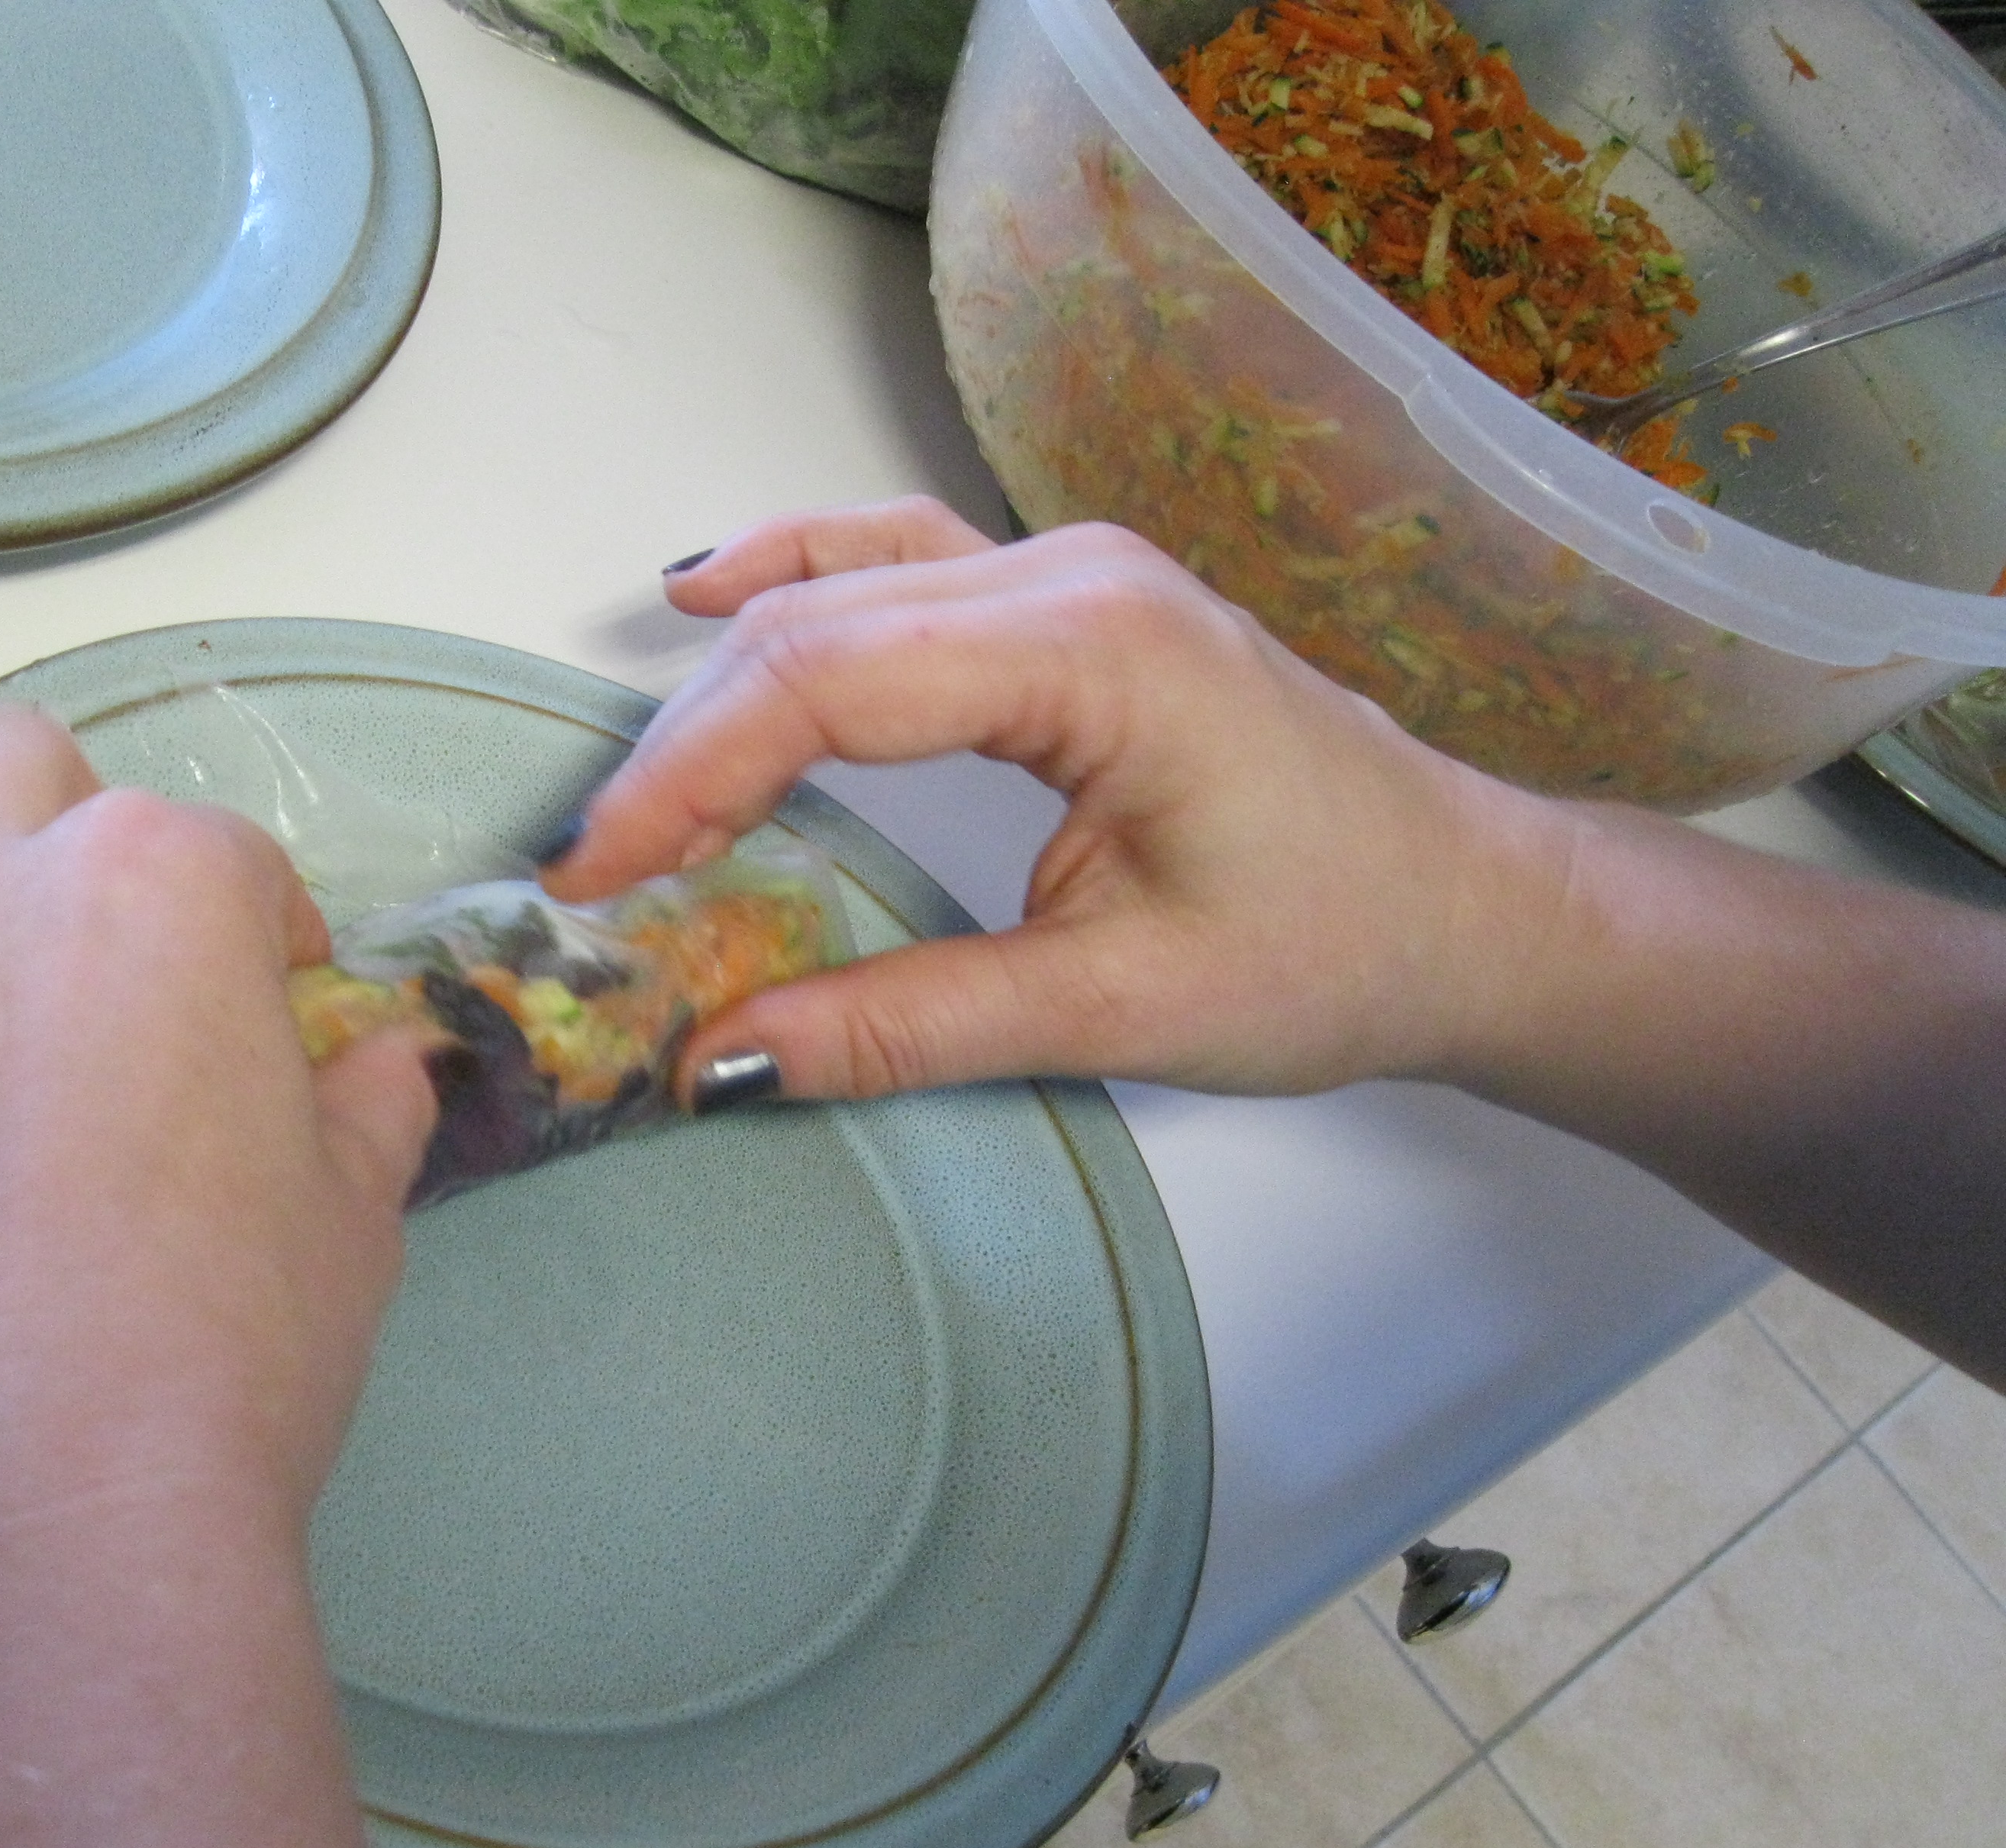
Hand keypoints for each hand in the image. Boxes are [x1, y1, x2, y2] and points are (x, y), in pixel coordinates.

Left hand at [0, 703, 437, 1661]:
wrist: (2, 1551)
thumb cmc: (209, 1367)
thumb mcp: (346, 1232)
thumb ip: (360, 1111)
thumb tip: (375, 1073)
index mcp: (141, 885)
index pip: (225, 858)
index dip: (262, 946)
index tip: (269, 1023)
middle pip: (10, 776)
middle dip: (72, 844)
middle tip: (118, 990)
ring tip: (4, 1146)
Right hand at [545, 498, 1577, 1101]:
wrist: (1473, 910)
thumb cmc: (1337, 946)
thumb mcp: (1114, 1009)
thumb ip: (908, 1025)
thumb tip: (723, 1063)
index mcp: (1096, 651)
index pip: (828, 683)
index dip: (690, 781)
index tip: (598, 883)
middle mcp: (1074, 578)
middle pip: (816, 628)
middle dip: (684, 750)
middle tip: (594, 877)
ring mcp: (1072, 576)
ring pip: (844, 590)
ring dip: (725, 679)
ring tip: (635, 787)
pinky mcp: (1069, 609)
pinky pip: (899, 565)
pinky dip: (797, 582)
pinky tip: (711, 592)